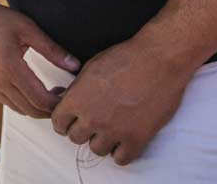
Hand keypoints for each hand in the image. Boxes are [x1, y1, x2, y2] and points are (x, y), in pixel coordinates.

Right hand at [0, 0, 80, 117]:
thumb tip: (75, 65)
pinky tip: (31, 90)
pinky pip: (8, 103)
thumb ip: (52, 49)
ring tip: (50, 94)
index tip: (69, 95)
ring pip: (19, 109)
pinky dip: (23, 103)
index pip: (40, 99)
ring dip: (37, 108)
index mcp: (9, 67)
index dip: (58, 103)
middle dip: (50, 109)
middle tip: (63, 97)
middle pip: (31, 110)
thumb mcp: (27, 28)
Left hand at [50, 37, 189, 164]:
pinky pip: (121, 159)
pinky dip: (121, 151)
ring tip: (110, 129)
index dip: (64, 121)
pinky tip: (124, 140)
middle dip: (82, 130)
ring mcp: (114, 131)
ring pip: (97, 150)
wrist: (157, 60)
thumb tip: (64, 100)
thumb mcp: (89, 68)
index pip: (58, 123)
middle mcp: (92, 118)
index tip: (72, 120)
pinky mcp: (137, 139)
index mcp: (77, 99)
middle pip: (75, 138)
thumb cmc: (124, 58)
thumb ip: (76, 90)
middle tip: (93, 122)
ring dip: (102, 141)